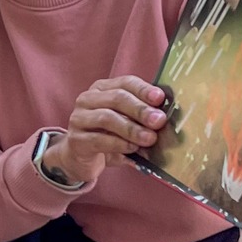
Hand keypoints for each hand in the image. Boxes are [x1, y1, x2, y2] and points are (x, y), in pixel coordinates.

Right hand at [43, 76, 168, 184]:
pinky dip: (119, 144)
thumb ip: (142, 119)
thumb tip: (165, 121)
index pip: (126, 83)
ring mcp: (79, 118)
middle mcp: (88, 99)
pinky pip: (99, 139)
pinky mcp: (76, 140)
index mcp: (103, 89)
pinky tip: (132, 148)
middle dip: (141, 109)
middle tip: (158, 121)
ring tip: (149, 138)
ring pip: (107, 118)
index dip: (144, 89)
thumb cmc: (108, 137)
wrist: (81, 159)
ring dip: (132, 129)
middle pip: (117, 98)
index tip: (160, 98)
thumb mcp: (127, 124)